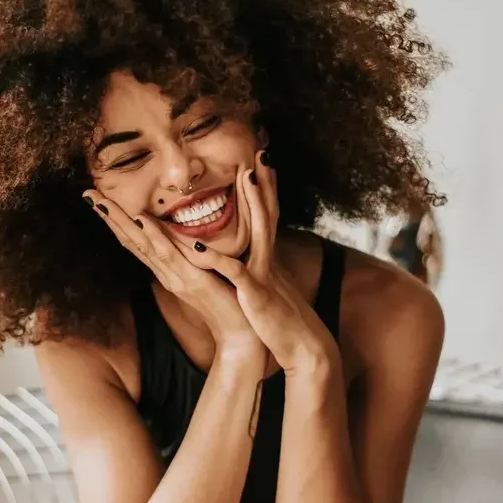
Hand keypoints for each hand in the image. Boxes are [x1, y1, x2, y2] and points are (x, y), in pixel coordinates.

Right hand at [82, 177, 266, 362]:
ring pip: (143, 245)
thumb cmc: (226, 301)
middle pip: (131, 241)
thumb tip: (182, 235)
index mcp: (167, 270)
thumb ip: (191, 256)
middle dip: (109, 217)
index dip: (117, 221)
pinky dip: (155, 237)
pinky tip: (142, 221)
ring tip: (103, 202)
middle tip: (88, 194)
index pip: (136, 241)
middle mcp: (166, 273)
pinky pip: (170, 256)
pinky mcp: (192, 281)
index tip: (99, 199)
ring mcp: (176, 277)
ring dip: (121, 222)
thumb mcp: (204, 272)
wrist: (240, 333)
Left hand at [187, 150, 339, 377]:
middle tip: (261, 153)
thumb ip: (260, 271)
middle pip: (269, 214)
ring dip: (254, 203)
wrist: (303, 348)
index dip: (265, 191)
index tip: (261, 164)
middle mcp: (268, 260)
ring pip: (259, 231)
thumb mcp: (270, 289)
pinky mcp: (255, 293)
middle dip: (265, 184)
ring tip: (247, 177)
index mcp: (267, 259)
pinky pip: (234, 272)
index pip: (267, 218)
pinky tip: (200, 244)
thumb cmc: (281, 322)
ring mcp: (263, 274)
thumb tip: (253, 259)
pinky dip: (216, 259)